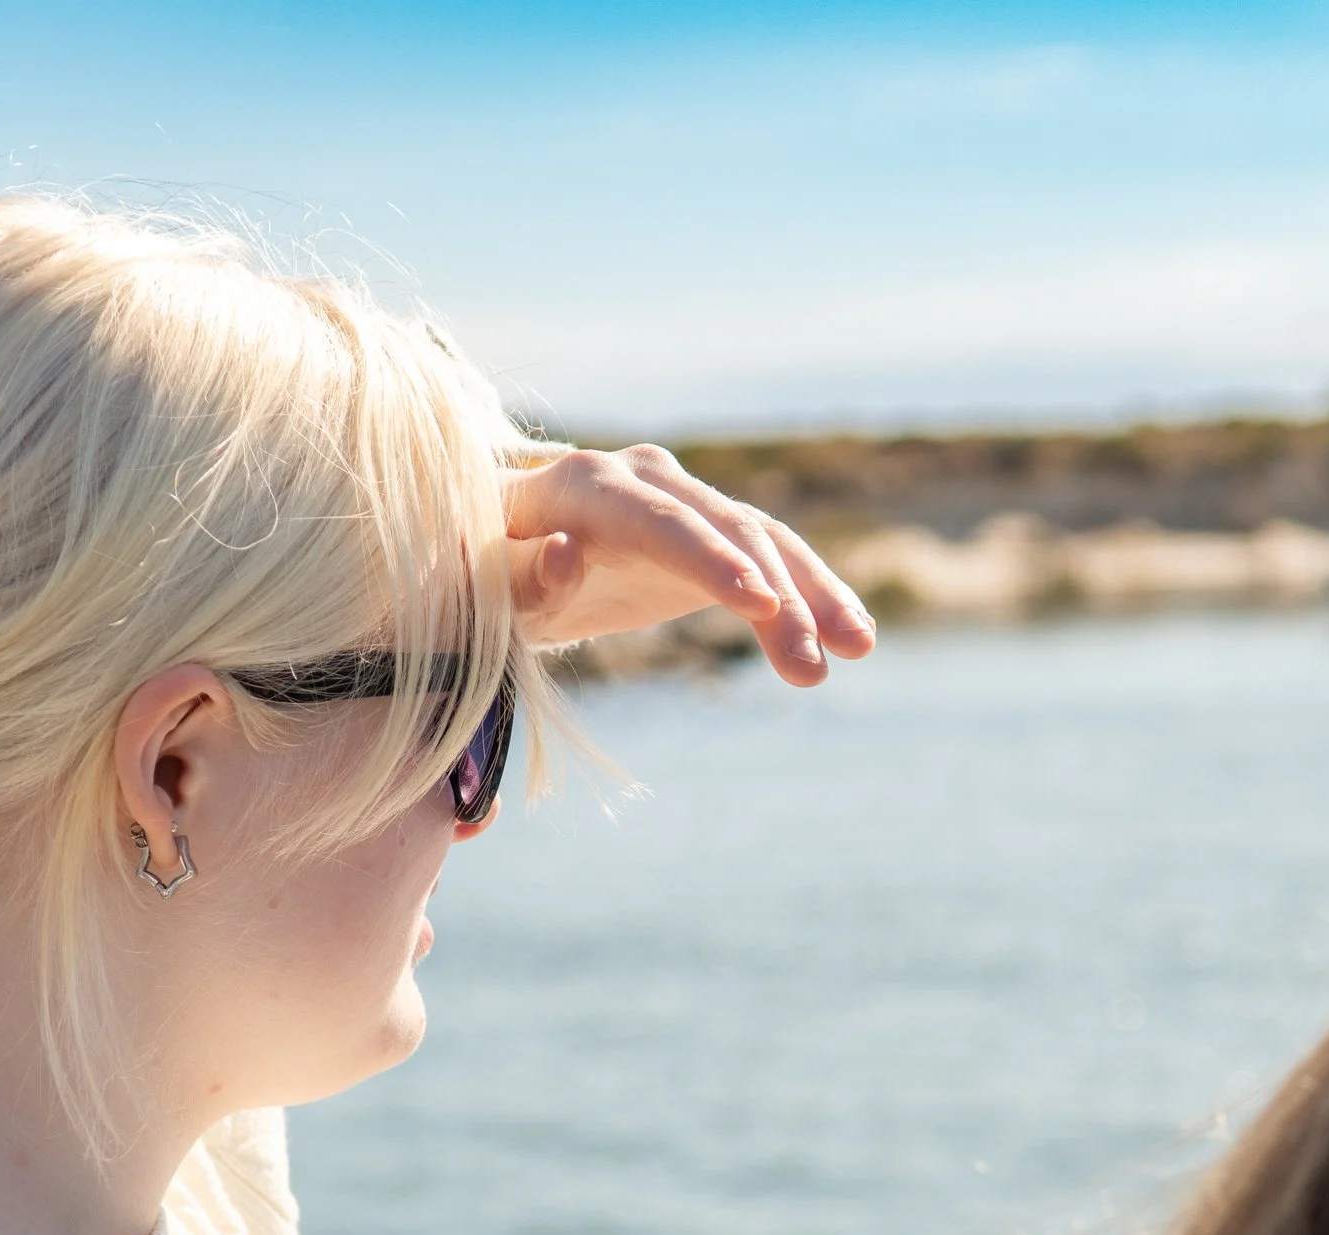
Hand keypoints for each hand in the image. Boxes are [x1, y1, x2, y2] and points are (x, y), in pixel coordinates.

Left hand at [503, 446, 875, 686]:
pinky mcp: (706, 535)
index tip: (757, 604)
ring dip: (811, 594)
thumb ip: (515, 574)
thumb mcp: (479, 590)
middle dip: (775, 594)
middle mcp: (640, 477)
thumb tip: (568, 549)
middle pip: (722, 530)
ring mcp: (680, 501)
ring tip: (854, 651)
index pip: (653, 520)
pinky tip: (854, 640)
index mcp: (577, 484)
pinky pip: (770, 559)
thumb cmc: (474, 574)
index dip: (707, 560)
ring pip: (761, 539)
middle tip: (812, 665)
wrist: (487, 552)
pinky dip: (811, 595)